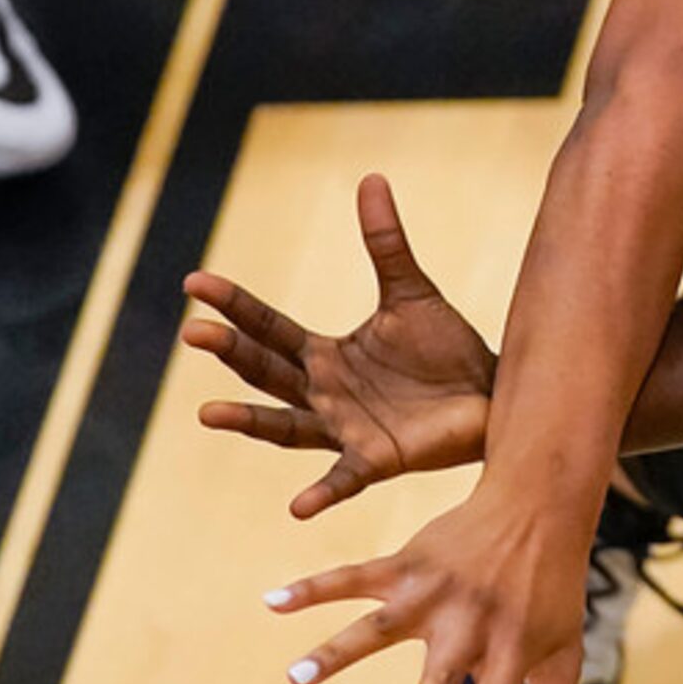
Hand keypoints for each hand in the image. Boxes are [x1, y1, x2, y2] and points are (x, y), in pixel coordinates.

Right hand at [184, 174, 498, 519]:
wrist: (490, 394)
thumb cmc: (446, 350)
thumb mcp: (410, 291)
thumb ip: (386, 241)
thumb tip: (371, 177)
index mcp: (325, 354)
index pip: (269, 326)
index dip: (234, 305)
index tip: (194, 282)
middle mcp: (323, 393)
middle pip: (266, 370)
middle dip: (230, 351)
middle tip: (193, 330)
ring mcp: (344, 428)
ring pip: (285, 426)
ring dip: (248, 421)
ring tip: (207, 412)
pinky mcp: (376, 459)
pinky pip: (342, 479)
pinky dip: (320, 493)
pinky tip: (297, 506)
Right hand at [267, 485, 586, 683]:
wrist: (538, 504)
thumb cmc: (553, 593)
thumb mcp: (564, 658)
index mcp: (513, 647)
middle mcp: (471, 623)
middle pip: (441, 678)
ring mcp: (434, 593)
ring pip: (378, 629)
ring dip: (334, 653)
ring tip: (294, 678)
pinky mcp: (408, 566)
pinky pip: (353, 577)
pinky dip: (313, 588)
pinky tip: (273, 601)